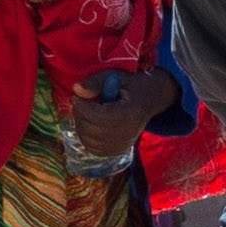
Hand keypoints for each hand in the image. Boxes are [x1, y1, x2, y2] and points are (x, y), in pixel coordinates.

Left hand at [62, 64, 176, 163]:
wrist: (148, 99)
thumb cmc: (130, 85)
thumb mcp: (114, 76)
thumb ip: (95, 82)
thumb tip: (76, 89)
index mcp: (130, 112)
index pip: (97, 116)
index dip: (81, 106)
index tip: (78, 95)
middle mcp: (129, 132)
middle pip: (91, 129)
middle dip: (80, 114)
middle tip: (82, 102)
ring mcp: (124, 144)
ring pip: (89, 140)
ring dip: (81, 125)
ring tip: (88, 112)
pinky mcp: (118, 150)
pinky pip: (93, 148)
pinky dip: (87, 136)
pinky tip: (91, 123)